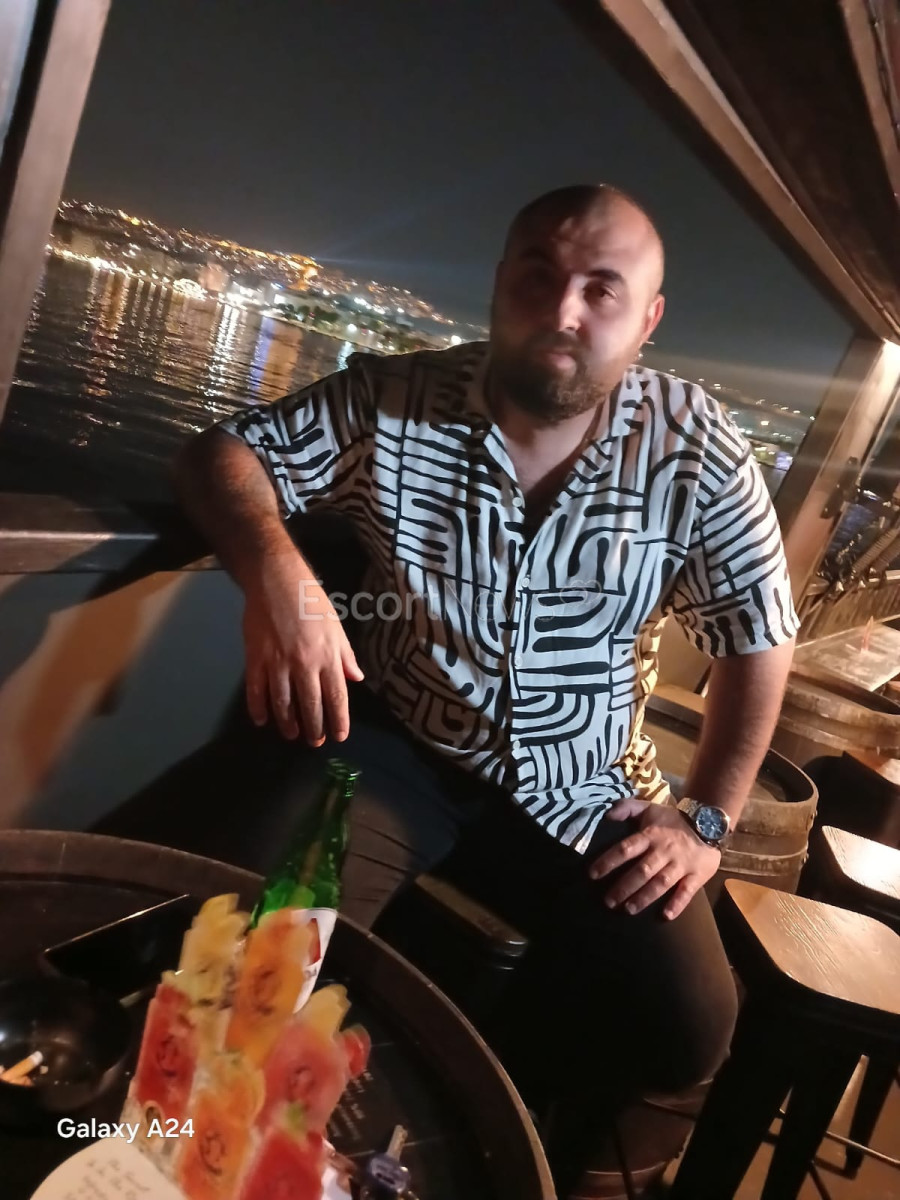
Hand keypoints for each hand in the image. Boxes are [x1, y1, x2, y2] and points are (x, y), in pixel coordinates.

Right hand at [242, 554, 363, 744]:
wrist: (277, 581)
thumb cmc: (311, 601)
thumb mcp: (336, 627)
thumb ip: (345, 655)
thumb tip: (356, 678)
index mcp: (328, 657)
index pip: (336, 697)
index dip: (338, 720)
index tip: (339, 736)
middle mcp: (305, 664)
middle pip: (311, 705)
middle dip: (314, 729)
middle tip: (315, 742)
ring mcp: (278, 663)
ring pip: (283, 703)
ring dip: (288, 724)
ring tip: (292, 735)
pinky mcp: (256, 658)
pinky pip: (256, 690)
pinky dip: (258, 708)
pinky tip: (262, 720)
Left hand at [589, 798, 720, 919]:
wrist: (709, 822)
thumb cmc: (672, 819)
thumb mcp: (649, 808)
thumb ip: (626, 808)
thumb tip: (607, 815)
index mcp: (650, 835)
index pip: (626, 849)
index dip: (608, 861)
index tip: (592, 874)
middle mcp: (663, 851)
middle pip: (642, 871)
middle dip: (624, 887)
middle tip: (608, 901)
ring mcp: (681, 864)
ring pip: (661, 883)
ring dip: (645, 897)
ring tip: (628, 909)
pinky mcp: (697, 875)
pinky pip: (687, 891)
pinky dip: (677, 903)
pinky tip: (666, 915)